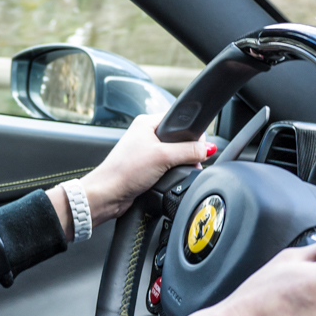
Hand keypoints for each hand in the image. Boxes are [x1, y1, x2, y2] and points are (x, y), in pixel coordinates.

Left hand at [47, 114, 213, 239]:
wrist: (108, 195)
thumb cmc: (124, 171)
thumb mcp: (163, 157)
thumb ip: (189, 151)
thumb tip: (208, 148)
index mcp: (147, 122)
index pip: (179, 120)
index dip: (192, 133)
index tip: (199, 146)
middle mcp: (145, 134)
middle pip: (179, 138)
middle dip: (187, 152)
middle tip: (190, 163)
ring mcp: (145, 151)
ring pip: (174, 154)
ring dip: (179, 164)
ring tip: (176, 172)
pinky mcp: (145, 167)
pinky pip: (167, 167)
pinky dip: (171, 173)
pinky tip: (169, 179)